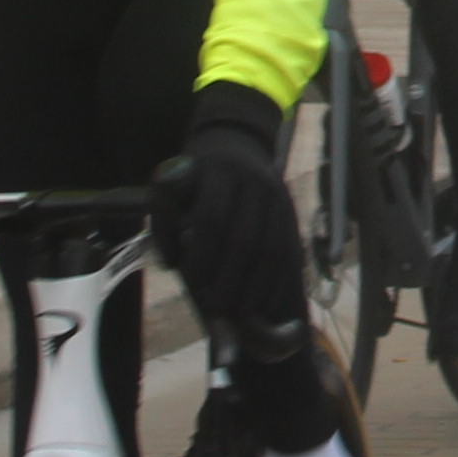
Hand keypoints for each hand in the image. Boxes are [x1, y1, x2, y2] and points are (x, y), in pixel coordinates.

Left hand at [154, 80, 289, 288]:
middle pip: (245, 239)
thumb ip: (166, 223)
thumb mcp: (172, 189)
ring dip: (256, 287)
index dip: (202, 255)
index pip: (212, 218)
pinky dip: (277, 282)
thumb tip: (174, 264)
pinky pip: (290, 252)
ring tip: (240, 313)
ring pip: (271, 249)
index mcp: (218, 172)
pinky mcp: (291, 212)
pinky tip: (265, 304)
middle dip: (229, 280)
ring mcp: (277, 197)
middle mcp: (253, 182)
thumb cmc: (195, 179)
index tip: (191, 282)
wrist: (237, 143)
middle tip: (216, 308)